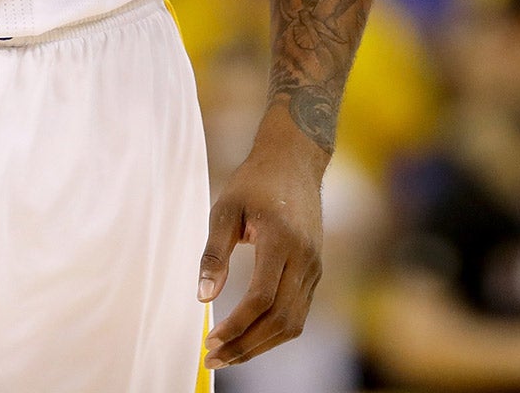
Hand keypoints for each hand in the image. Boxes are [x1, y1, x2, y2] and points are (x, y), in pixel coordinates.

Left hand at [199, 104, 328, 367]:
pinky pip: (299, 312)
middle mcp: (304, 257)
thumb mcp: (226, 209)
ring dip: (260, 345)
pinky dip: (274, 331)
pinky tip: (249, 335)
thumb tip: (203, 298)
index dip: (236, 326)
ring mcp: (314, 266)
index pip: (262, 298)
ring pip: (293, 322)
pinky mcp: (315, 270)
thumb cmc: (255, 183)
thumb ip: (215, 253)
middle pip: (280, 319)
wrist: (295, 160)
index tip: (209, 341)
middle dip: (246, 345)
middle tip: (212, 358)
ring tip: (228, 354)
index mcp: (282, 240)